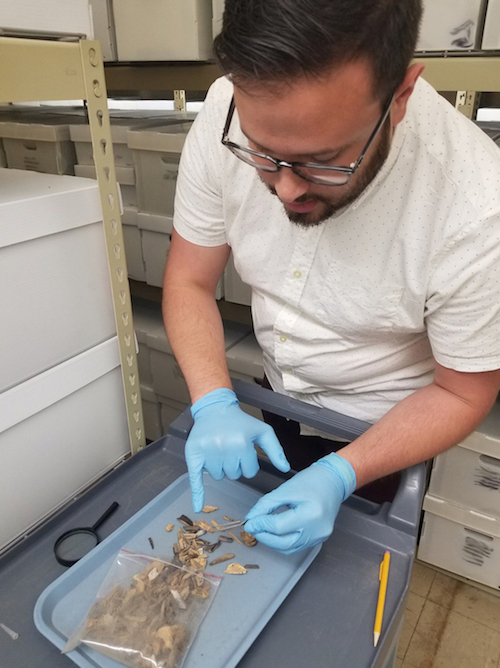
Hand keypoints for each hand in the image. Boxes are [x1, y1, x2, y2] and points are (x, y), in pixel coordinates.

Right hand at [186, 388, 289, 511]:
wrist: (215, 409)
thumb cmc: (241, 422)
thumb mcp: (263, 431)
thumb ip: (275, 450)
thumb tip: (285, 469)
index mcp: (242, 443)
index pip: (250, 472)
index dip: (248, 463)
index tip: (244, 450)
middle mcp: (224, 448)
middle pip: (234, 475)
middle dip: (234, 465)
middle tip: (231, 448)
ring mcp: (207, 452)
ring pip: (219, 476)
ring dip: (220, 468)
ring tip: (219, 450)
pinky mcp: (193, 454)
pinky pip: (196, 478)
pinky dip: (197, 494)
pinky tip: (198, 507)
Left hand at [244, 453, 356, 553]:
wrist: (333, 481)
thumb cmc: (312, 481)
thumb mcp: (286, 489)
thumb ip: (266, 504)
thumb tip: (251, 518)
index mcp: (311, 514)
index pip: (279, 527)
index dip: (261, 525)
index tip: (249, 522)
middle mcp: (317, 530)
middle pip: (284, 543)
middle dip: (264, 536)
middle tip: (252, 527)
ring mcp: (319, 537)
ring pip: (289, 548)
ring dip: (272, 541)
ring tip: (261, 529)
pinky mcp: (318, 539)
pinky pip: (296, 546)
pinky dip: (282, 541)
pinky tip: (274, 532)